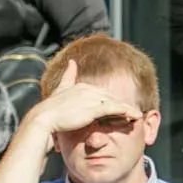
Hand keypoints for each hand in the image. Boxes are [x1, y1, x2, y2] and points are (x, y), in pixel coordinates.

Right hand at [24, 62, 143, 138]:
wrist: (44, 120)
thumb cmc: (51, 111)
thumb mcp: (60, 89)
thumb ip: (68, 76)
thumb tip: (72, 61)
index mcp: (81, 86)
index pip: (102, 94)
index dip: (112, 102)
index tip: (121, 109)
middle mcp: (88, 89)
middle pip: (110, 97)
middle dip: (122, 105)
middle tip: (134, 113)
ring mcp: (91, 98)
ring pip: (115, 103)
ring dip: (128, 109)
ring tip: (138, 116)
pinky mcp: (94, 108)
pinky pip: (114, 109)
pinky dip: (126, 112)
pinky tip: (134, 116)